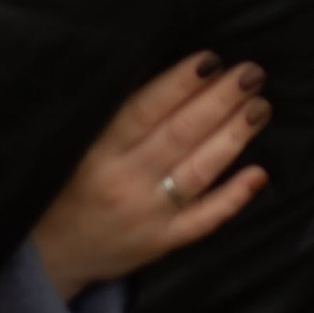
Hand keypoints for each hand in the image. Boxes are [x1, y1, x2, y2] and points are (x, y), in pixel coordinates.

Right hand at [32, 54, 269, 297]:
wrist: (54, 253)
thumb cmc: (66, 184)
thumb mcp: (76, 144)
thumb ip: (112, 115)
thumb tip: (159, 71)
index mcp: (99, 149)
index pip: (145, 109)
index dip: (179, 83)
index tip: (211, 59)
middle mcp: (125, 180)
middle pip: (180, 134)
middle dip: (219, 101)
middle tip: (251, 75)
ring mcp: (147, 214)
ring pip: (198, 171)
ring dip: (233, 137)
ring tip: (260, 108)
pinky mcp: (163, 241)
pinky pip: (204, 220)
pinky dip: (233, 197)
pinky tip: (258, 173)